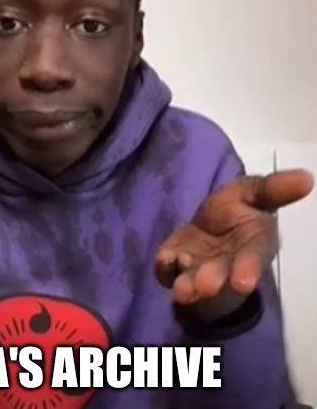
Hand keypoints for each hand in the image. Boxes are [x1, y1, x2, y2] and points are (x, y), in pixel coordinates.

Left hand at [155, 169, 313, 320]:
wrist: (209, 225)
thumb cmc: (236, 210)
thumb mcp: (254, 192)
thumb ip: (275, 189)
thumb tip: (307, 178)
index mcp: (253, 246)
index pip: (253, 259)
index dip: (248, 270)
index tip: (243, 283)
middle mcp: (227, 264)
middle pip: (221, 275)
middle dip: (213, 280)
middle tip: (205, 286)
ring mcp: (198, 268)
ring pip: (193, 280)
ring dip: (188, 285)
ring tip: (182, 290)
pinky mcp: (173, 266)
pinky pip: (166, 270)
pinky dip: (165, 267)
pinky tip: (165, 260)